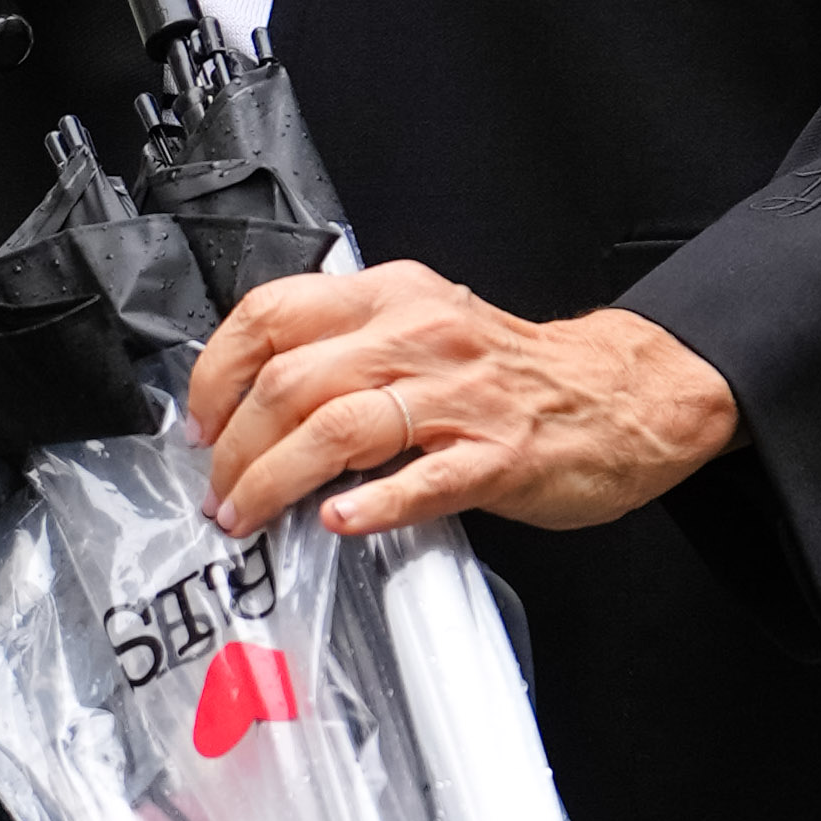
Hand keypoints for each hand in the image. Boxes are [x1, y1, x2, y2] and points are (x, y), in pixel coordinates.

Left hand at [191, 259, 737, 543]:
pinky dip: (372, 504)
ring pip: (338, 429)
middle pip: (290, 383)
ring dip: (275, 482)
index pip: (270, 314)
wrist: (620, 393)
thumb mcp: (422, 327)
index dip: (216, 375)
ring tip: (252, 517)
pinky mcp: (495, 455)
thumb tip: (255, 402)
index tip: (201, 423)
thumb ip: (345, 350)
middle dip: (236, 449)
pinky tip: (339, 522)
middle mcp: (418, 335)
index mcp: (390, 297)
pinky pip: (422, 480)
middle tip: (221, 493)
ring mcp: (459, 396)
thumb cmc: (512, 372)